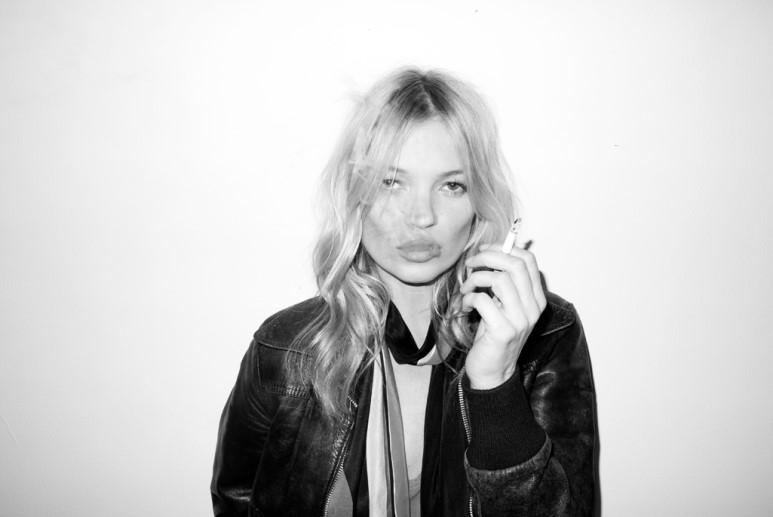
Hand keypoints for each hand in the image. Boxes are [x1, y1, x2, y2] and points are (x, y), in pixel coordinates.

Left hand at [460, 244, 546, 389]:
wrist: (493, 372)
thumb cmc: (493, 336)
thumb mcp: (503, 306)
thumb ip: (503, 284)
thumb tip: (488, 256)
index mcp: (535, 299)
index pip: (528, 261)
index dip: (504, 249)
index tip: (485, 251)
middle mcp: (533, 308)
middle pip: (515, 265)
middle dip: (488, 257)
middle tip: (471, 263)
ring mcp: (520, 319)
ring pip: (498, 279)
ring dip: (475, 279)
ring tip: (466, 289)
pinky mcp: (503, 330)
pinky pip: (483, 300)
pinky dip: (468, 298)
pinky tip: (465, 307)